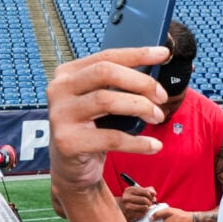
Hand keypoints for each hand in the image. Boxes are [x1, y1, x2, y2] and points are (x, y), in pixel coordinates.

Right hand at [48, 47, 168, 198]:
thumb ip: (120, 86)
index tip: (163, 53)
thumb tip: (156, 72)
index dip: (137, 53)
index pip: (106, 56)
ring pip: (107, 100)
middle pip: (105, 73)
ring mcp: (60, 115)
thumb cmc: (93, 129)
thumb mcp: (103, 103)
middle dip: (141, 82)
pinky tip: (154, 145)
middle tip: (161, 97)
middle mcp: (59, 89)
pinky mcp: (67, 141)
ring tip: (157, 117)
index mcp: (68, 74)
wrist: (72, 168)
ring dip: (140, 107)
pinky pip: (111, 138)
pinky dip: (138, 142)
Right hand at [119, 185, 157, 221]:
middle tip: (150, 203)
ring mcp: (127, 207)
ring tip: (146, 207)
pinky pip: (142, 214)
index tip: (151, 197)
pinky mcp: (129, 215)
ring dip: (148, 208)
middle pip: (145, 200)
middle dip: (150, 202)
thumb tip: (154, 194)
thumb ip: (148, 190)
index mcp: (129, 190)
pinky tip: (142, 211)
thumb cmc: (132, 198)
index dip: (151, 195)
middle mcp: (126, 198)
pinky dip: (144, 213)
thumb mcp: (138, 191)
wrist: (120, 207)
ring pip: (144, 208)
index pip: (145, 192)